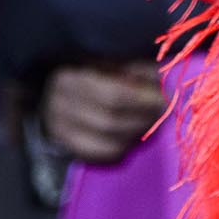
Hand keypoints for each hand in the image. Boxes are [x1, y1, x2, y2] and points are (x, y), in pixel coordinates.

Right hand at [40, 59, 166, 165]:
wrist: (54, 91)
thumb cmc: (89, 70)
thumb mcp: (108, 61)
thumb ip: (133, 70)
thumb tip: (164, 80)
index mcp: (69, 78)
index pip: (113, 94)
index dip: (142, 98)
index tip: (164, 96)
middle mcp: (58, 107)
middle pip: (110, 122)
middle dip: (143, 118)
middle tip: (164, 111)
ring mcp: (59, 133)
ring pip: (108, 143)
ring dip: (136, 134)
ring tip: (153, 122)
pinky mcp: (67, 150)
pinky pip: (102, 156)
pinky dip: (123, 148)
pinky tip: (134, 135)